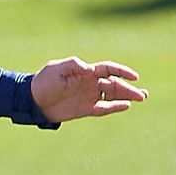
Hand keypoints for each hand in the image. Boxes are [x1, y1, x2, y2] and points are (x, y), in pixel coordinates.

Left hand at [30, 56, 146, 122]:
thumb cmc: (44, 81)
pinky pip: (103, 108)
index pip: (109, 69)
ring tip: (141, 98)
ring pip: (112, 96)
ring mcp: (89, 96)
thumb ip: (74, 65)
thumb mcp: (56, 69)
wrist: (33, 100)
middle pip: (115, 84)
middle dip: (129, 88)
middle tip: (143, 94)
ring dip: (126, 97)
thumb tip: (89, 68)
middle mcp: (90, 83)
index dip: (122, 72)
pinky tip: (125, 106)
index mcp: (86, 71)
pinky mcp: (85, 109)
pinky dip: (114, 107)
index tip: (135, 76)